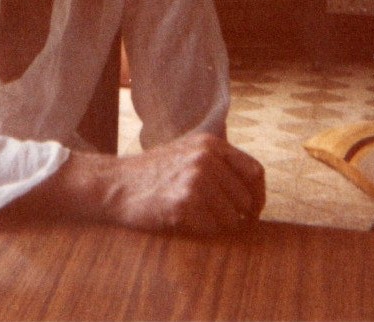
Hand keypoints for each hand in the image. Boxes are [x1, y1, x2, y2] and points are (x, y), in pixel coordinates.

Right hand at [102, 130, 265, 234]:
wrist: (115, 184)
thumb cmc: (153, 173)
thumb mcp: (188, 153)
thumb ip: (219, 163)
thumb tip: (255, 192)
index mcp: (210, 144)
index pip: (255, 171)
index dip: (258, 195)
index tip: (252, 212)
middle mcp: (206, 158)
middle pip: (246, 199)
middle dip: (236, 216)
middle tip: (217, 220)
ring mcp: (195, 179)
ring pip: (231, 218)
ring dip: (217, 225)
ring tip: (193, 215)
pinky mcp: (184, 203)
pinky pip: (211, 228)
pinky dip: (200, 230)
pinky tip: (181, 219)